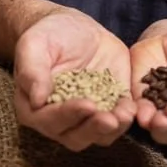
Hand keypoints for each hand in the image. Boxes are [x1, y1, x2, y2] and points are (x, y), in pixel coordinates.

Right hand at [13, 7, 136, 150]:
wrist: (73, 29)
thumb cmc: (48, 36)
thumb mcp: (35, 45)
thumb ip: (32, 71)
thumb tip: (37, 100)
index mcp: (34, 109)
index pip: (50, 120)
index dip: (68, 115)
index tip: (87, 104)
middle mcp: (60, 120)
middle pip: (75, 136)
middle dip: (94, 129)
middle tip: (109, 119)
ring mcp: (87, 118)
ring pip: (99, 135)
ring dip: (113, 129)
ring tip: (125, 115)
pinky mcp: (109, 108)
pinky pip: (119, 121)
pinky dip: (126, 118)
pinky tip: (133, 108)